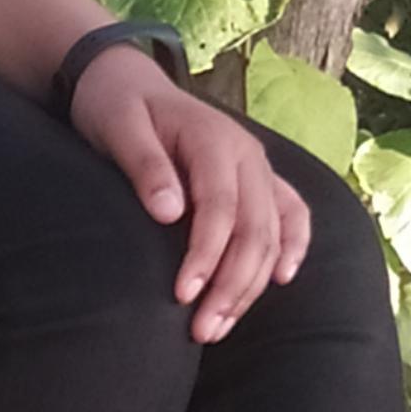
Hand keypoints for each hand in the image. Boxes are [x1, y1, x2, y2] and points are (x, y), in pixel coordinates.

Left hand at [65, 47, 312, 342]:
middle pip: (255, 230)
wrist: (128, 80)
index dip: (205, 255)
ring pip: (273, 234)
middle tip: (201, 332)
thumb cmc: (117, 106)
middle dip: (231, 286)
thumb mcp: (117, 126)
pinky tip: (281, 280)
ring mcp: (258, 167)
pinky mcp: (259, 179)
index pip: (220, 207)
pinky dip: (293, 247)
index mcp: (214, 139)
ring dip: (252, 284)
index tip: (182, 296)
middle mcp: (247, 154)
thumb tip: (169, 213)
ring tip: (219, 327)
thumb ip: (144, 165)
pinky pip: (291, 214)